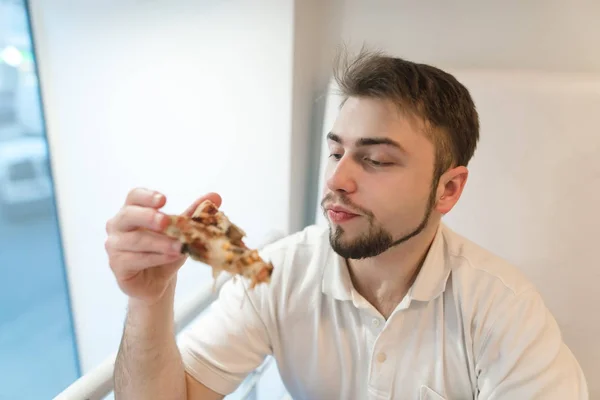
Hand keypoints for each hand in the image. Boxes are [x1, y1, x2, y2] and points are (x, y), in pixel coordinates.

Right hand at [105, 188, 221, 304]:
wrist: (158, 282)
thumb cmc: (166, 251)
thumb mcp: (182, 231)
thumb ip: (195, 213)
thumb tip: (216, 196)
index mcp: (132, 211)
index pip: (134, 196)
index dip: (147, 196)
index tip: (164, 200)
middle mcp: (118, 225)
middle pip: (128, 215)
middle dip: (149, 217)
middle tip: (166, 221)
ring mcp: (114, 246)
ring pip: (135, 241)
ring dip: (159, 243)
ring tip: (179, 247)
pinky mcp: (117, 265)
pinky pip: (134, 260)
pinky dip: (155, 258)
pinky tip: (171, 257)